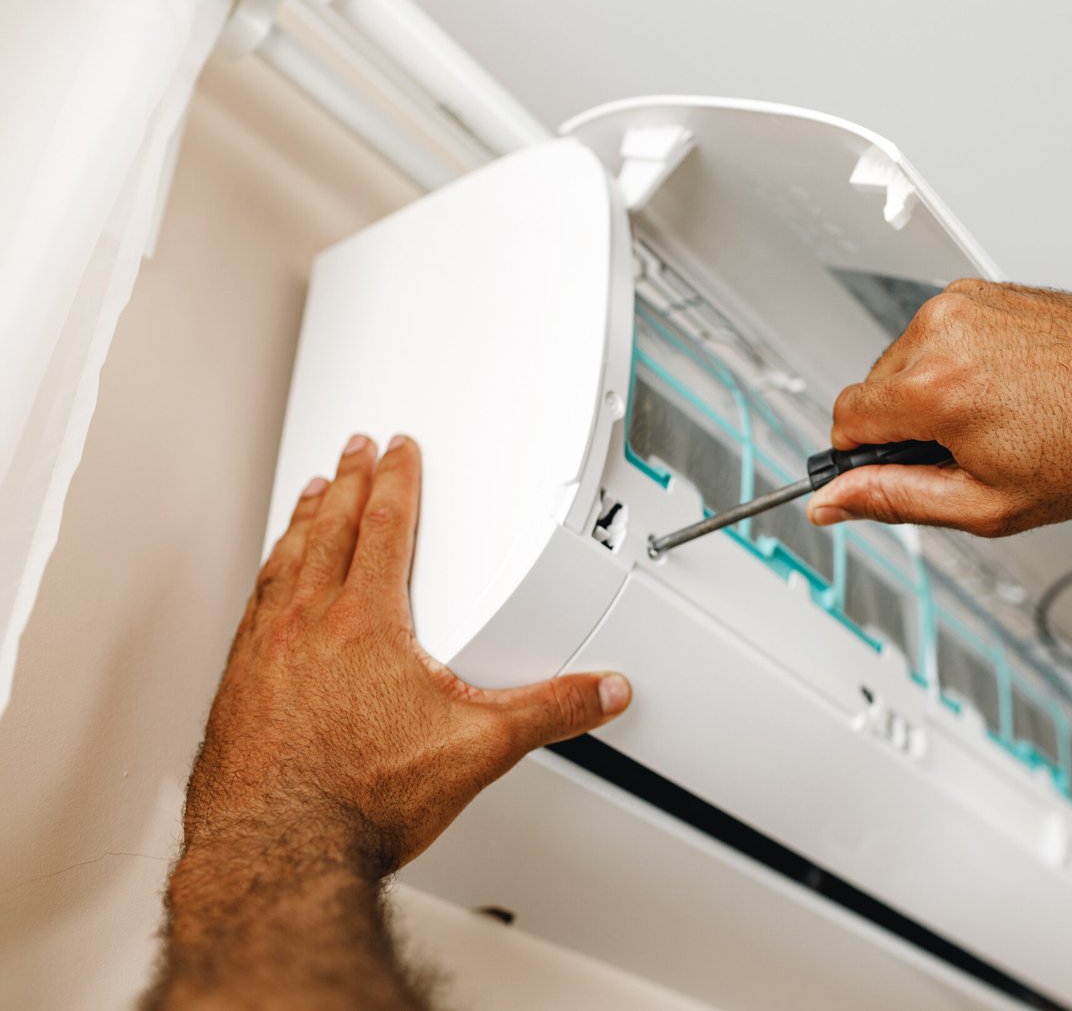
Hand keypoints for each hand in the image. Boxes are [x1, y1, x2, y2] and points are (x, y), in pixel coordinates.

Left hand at [183, 433, 631, 874]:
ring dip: (302, 523)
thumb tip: (601, 692)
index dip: (396, 482)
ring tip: (311, 498)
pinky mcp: (236, 690)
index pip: (385, 529)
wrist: (277, 854)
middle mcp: (307, 627)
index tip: (397, 450)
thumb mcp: (477, 750)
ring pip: (284, 564)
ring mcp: (263, 655)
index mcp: (367, 624)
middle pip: (330, 531)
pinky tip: (269, 587)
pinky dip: (267, 578)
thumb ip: (548, 712)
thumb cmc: (361, 801)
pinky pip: (253, 609)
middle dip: (348, 483)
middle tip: (353, 450)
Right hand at [808, 279, 1071, 535]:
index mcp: (936, 386)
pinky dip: (961, 367)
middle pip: (873, 389)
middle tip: (972, 456)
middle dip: (905, 428)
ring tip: (1002, 421)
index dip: (862, 459)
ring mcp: (968, 304)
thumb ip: (894, 499)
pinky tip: (1013, 392)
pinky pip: (941, 337)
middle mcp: (944, 330)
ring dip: (933, 397)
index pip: (844, 421)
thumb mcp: (987, 503)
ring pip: (906, 363)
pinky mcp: (988, 292)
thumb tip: (833, 500)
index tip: (892, 475)